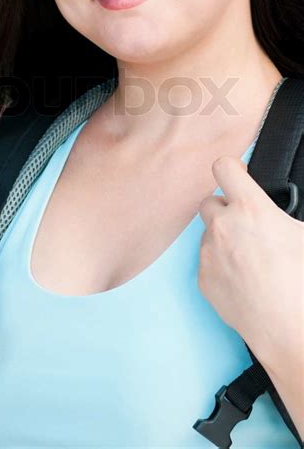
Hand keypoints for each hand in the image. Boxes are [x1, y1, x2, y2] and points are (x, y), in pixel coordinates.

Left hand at [197, 157, 303, 368]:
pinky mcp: (202, 279)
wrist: (290, 329)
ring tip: (250, 260)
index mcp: (250, 209)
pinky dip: (220, 265)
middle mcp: (222, 226)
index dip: (232, 169)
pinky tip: (242, 280)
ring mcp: (208, 253)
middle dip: (225, 209)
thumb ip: (286, 216)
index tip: (239, 175)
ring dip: (223, 239)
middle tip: (246, 226)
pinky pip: (206, 262)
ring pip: (208, 234)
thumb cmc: (302, 282)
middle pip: (209, 201)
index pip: (224, 168)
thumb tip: (281, 216)